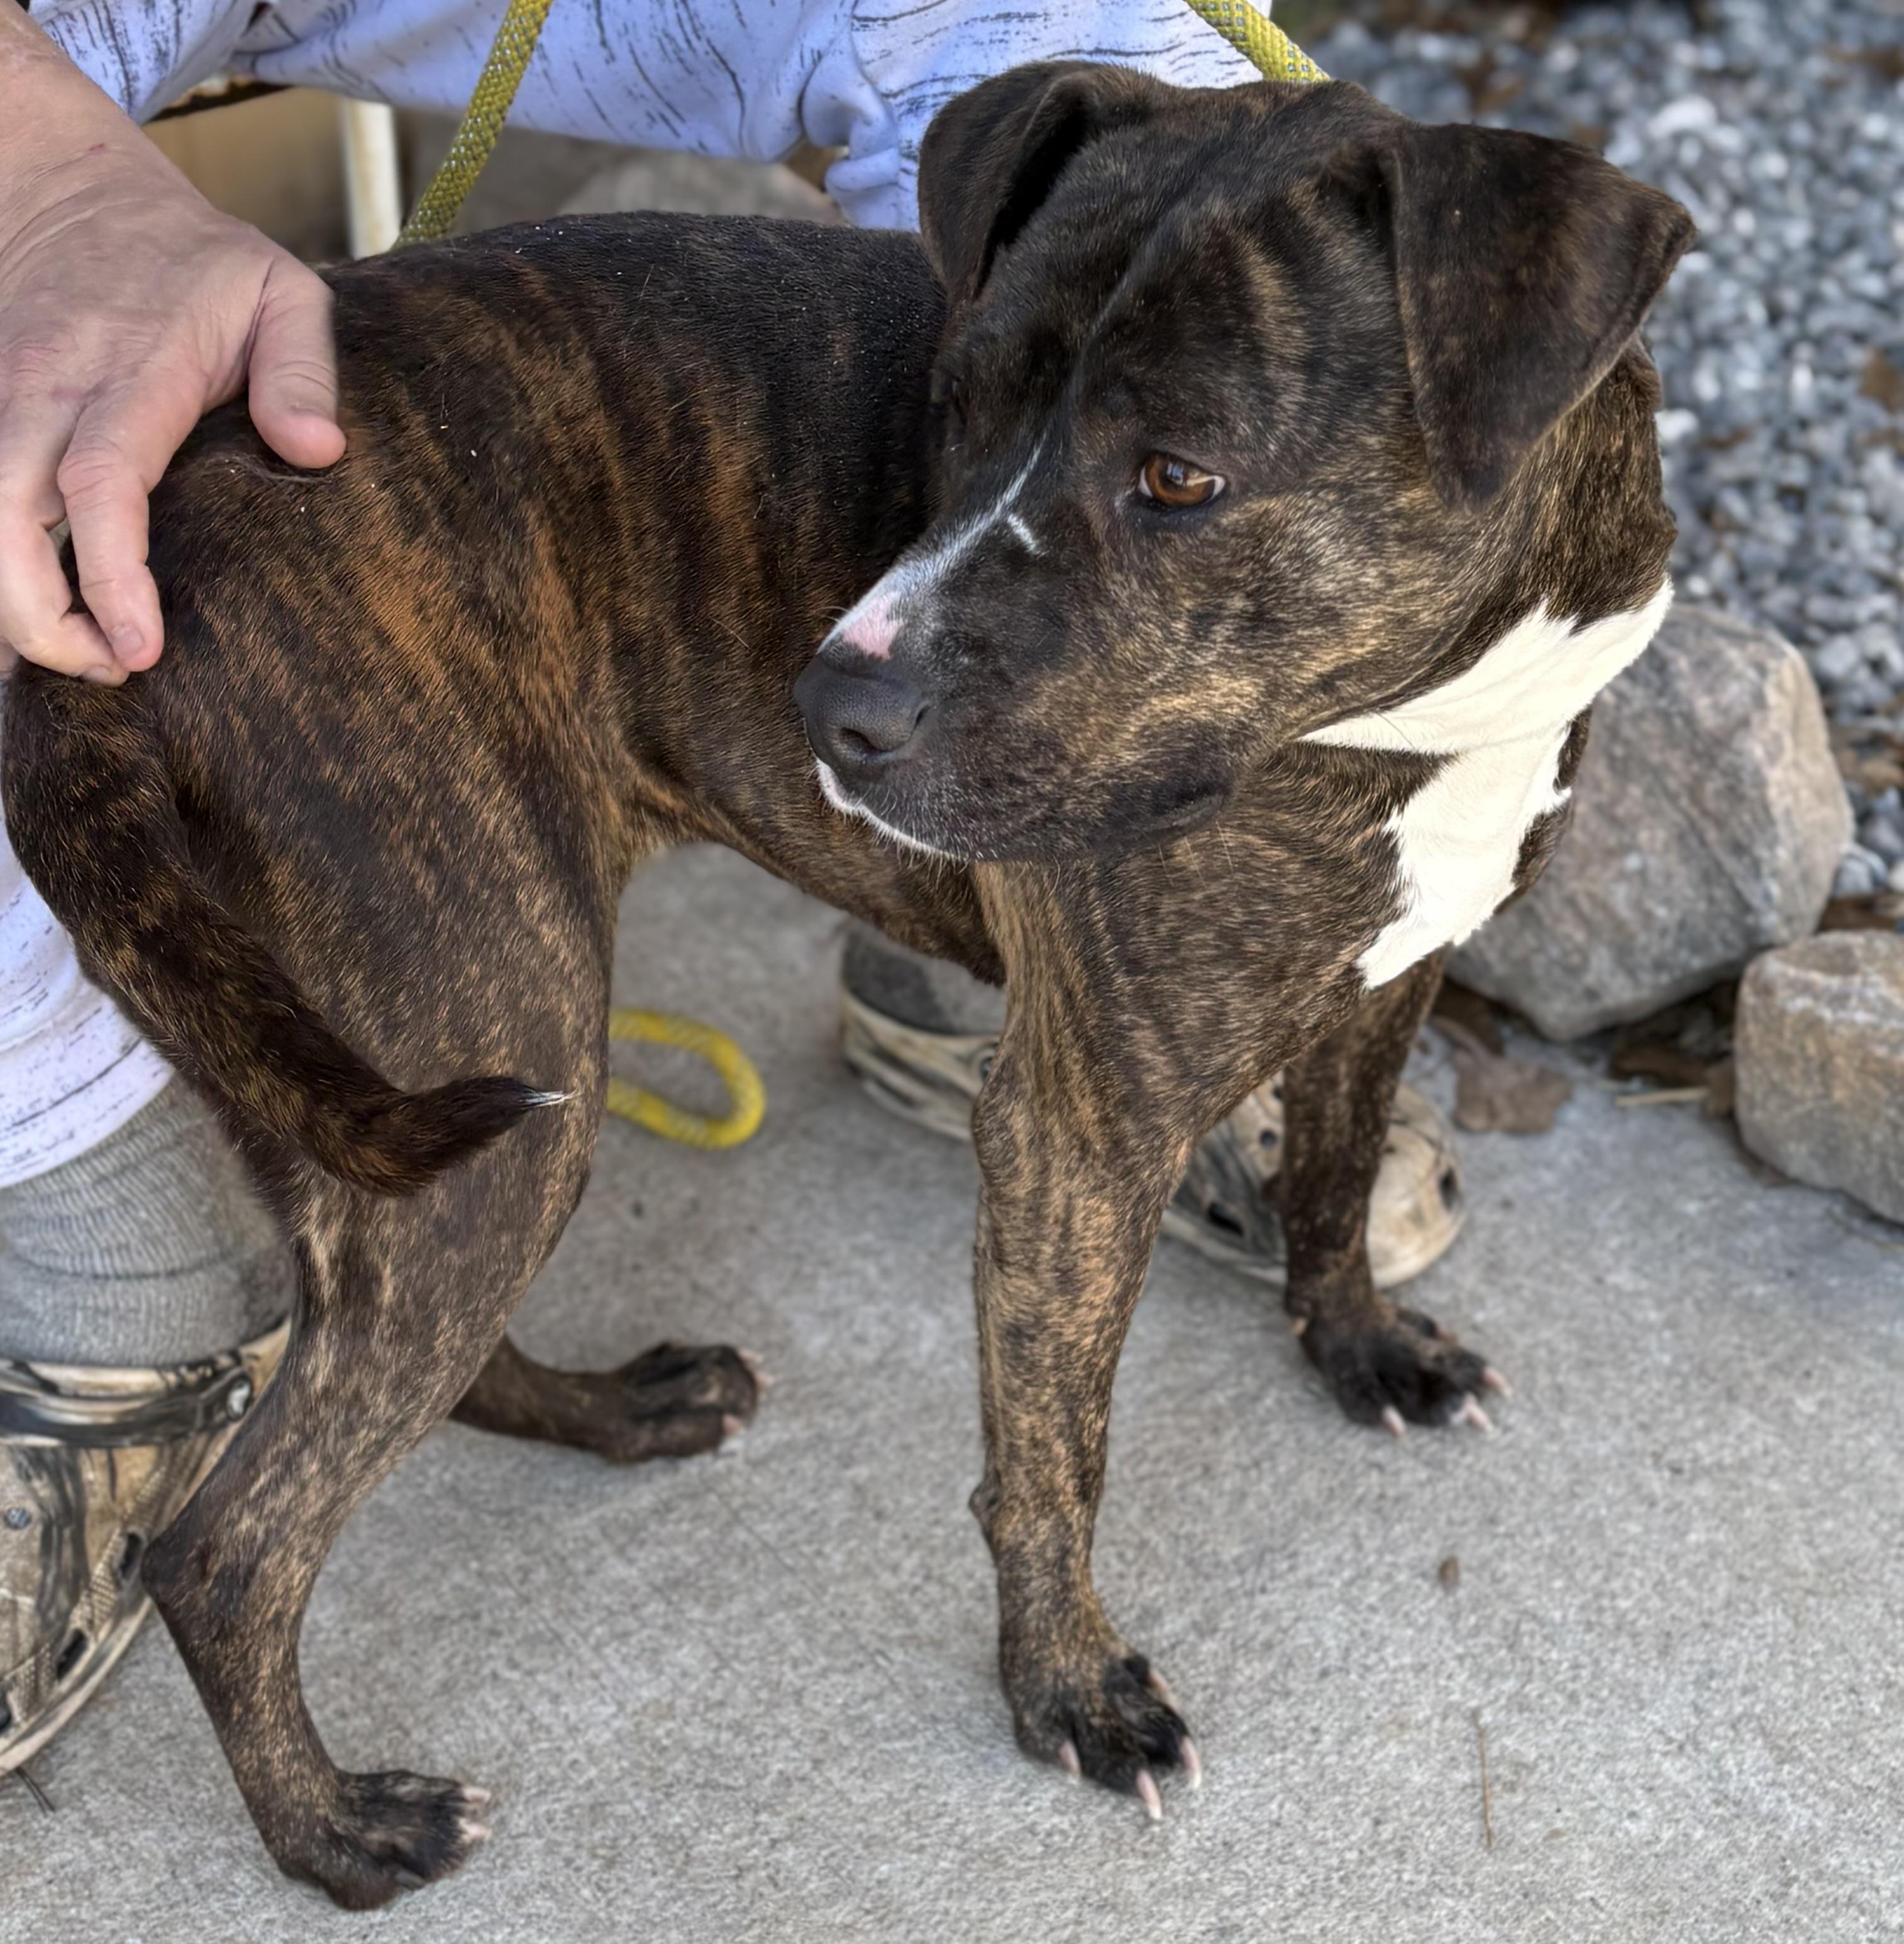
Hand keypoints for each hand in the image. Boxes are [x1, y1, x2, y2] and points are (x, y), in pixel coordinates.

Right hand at [0, 14, 344, 680]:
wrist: (66, 183)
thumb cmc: (195, 259)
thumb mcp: (278, 289)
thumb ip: (303, 370)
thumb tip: (319, 451)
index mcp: (131, 372)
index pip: (103, 483)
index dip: (112, 574)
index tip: (139, 648)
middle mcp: (46, 392)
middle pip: (6, 517)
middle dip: (36, 615)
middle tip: (103, 675)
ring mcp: (1, 402)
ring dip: (6, 603)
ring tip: (66, 665)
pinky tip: (27, 629)